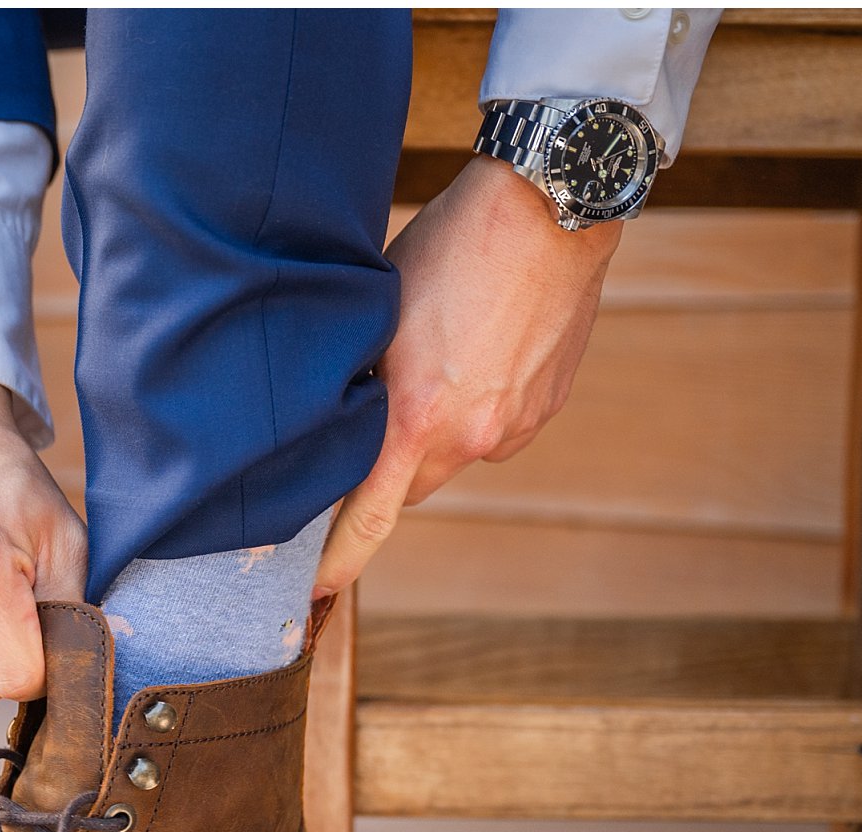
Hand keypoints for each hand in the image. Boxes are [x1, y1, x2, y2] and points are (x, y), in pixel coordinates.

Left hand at [314, 154, 622, 597]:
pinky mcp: (545, 407)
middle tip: (365, 430)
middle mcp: (469, 438)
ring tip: (432, 363)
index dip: (336, 563)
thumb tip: (328, 427)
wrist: (549, 208)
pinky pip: (494, 428)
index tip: (312, 594)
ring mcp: (514, 426)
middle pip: (408, 490)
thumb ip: (356, 384)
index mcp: (415, 421)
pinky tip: (474, 350)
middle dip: (383, 474)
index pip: (366, 521)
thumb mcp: (376, 314)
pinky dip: (475, 408)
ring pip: (454, 456)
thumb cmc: (448, 246)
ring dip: (433, 434)